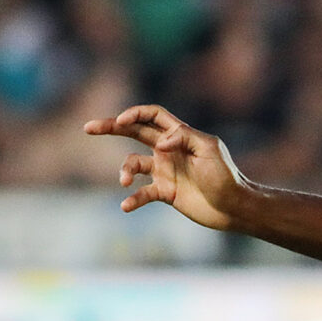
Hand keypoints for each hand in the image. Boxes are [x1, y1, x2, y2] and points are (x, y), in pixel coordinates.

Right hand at [86, 103, 249, 231]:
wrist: (233, 207)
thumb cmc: (226, 176)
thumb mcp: (210, 149)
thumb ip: (185, 138)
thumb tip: (161, 142)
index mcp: (180, 135)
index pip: (153, 116)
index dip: (135, 113)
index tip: (121, 121)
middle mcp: (168, 150)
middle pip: (134, 133)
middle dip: (111, 128)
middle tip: (88, 128)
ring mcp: (165, 171)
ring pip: (133, 164)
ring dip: (125, 171)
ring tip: (125, 182)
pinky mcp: (165, 192)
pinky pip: (142, 193)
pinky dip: (133, 199)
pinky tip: (126, 205)